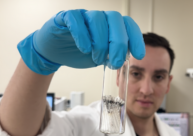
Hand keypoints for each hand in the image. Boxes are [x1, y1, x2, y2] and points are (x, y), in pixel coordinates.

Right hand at [17, 9, 145, 74]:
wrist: (54, 52)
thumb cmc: (78, 53)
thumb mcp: (100, 57)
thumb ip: (111, 56)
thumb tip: (123, 60)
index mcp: (110, 26)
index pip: (128, 25)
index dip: (135, 38)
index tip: (139, 55)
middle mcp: (99, 18)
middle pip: (115, 20)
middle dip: (118, 43)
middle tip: (115, 62)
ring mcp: (83, 16)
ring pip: (97, 19)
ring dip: (100, 41)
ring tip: (97, 58)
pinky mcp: (66, 17)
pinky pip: (76, 20)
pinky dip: (83, 35)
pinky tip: (85, 49)